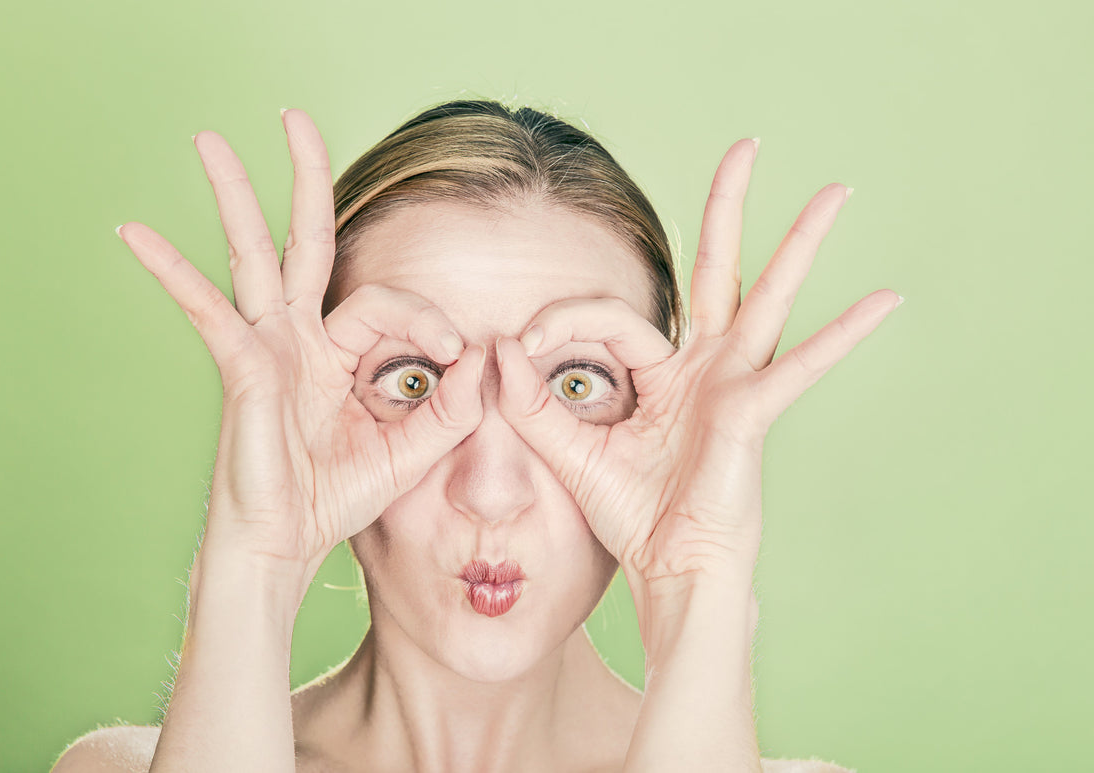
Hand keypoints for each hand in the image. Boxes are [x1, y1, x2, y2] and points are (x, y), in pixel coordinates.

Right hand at [116, 109, 484, 581]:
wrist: (286, 547)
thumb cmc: (337, 499)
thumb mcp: (411, 450)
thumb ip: (451, 407)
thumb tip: (485, 356)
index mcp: (338, 353)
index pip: (383, 301)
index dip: (426, 317)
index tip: (458, 355)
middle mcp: (299, 338)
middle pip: (303, 241)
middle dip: (303, 178)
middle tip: (293, 116)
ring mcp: (266, 349)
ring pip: (252, 256)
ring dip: (234, 196)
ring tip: (209, 140)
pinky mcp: (241, 370)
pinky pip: (208, 313)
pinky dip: (173, 273)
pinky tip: (136, 236)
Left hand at [495, 138, 899, 582]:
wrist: (668, 571)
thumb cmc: (631, 516)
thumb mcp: (569, 451)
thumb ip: (532, 402)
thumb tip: (499, 347)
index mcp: (664, 373)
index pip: (614, 318)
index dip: (563, 321)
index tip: (521, 346)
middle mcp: (705, 367)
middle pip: (718, 270)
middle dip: (727, 208)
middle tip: (746, 145)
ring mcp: (735, 384)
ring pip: (767, 297)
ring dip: (800, 242)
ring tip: (836, 192)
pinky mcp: (751, 413)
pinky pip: (799, 367)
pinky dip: (842, 336)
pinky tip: (885, 300)